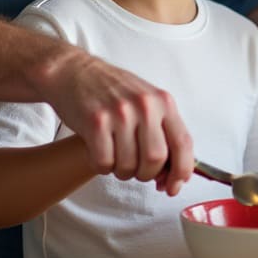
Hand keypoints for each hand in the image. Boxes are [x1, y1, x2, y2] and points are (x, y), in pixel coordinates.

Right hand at [41, 51, 193, 195]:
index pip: (183, 143)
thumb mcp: (147, 101)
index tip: (174, 186)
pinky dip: (102, 167)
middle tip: (136, 168)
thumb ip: (163, 131)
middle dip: (146, 173)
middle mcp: (145, 106)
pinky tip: (99, 152)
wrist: (75, 72)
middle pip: (155, 159)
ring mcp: (120, 114)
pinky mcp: (95, 123)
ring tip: (116, 156)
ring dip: (122, 171)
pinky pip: (104, 163)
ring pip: (129, 165)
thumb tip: (173, 173)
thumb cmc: (113, 90)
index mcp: (163, 102)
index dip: (181, 171)